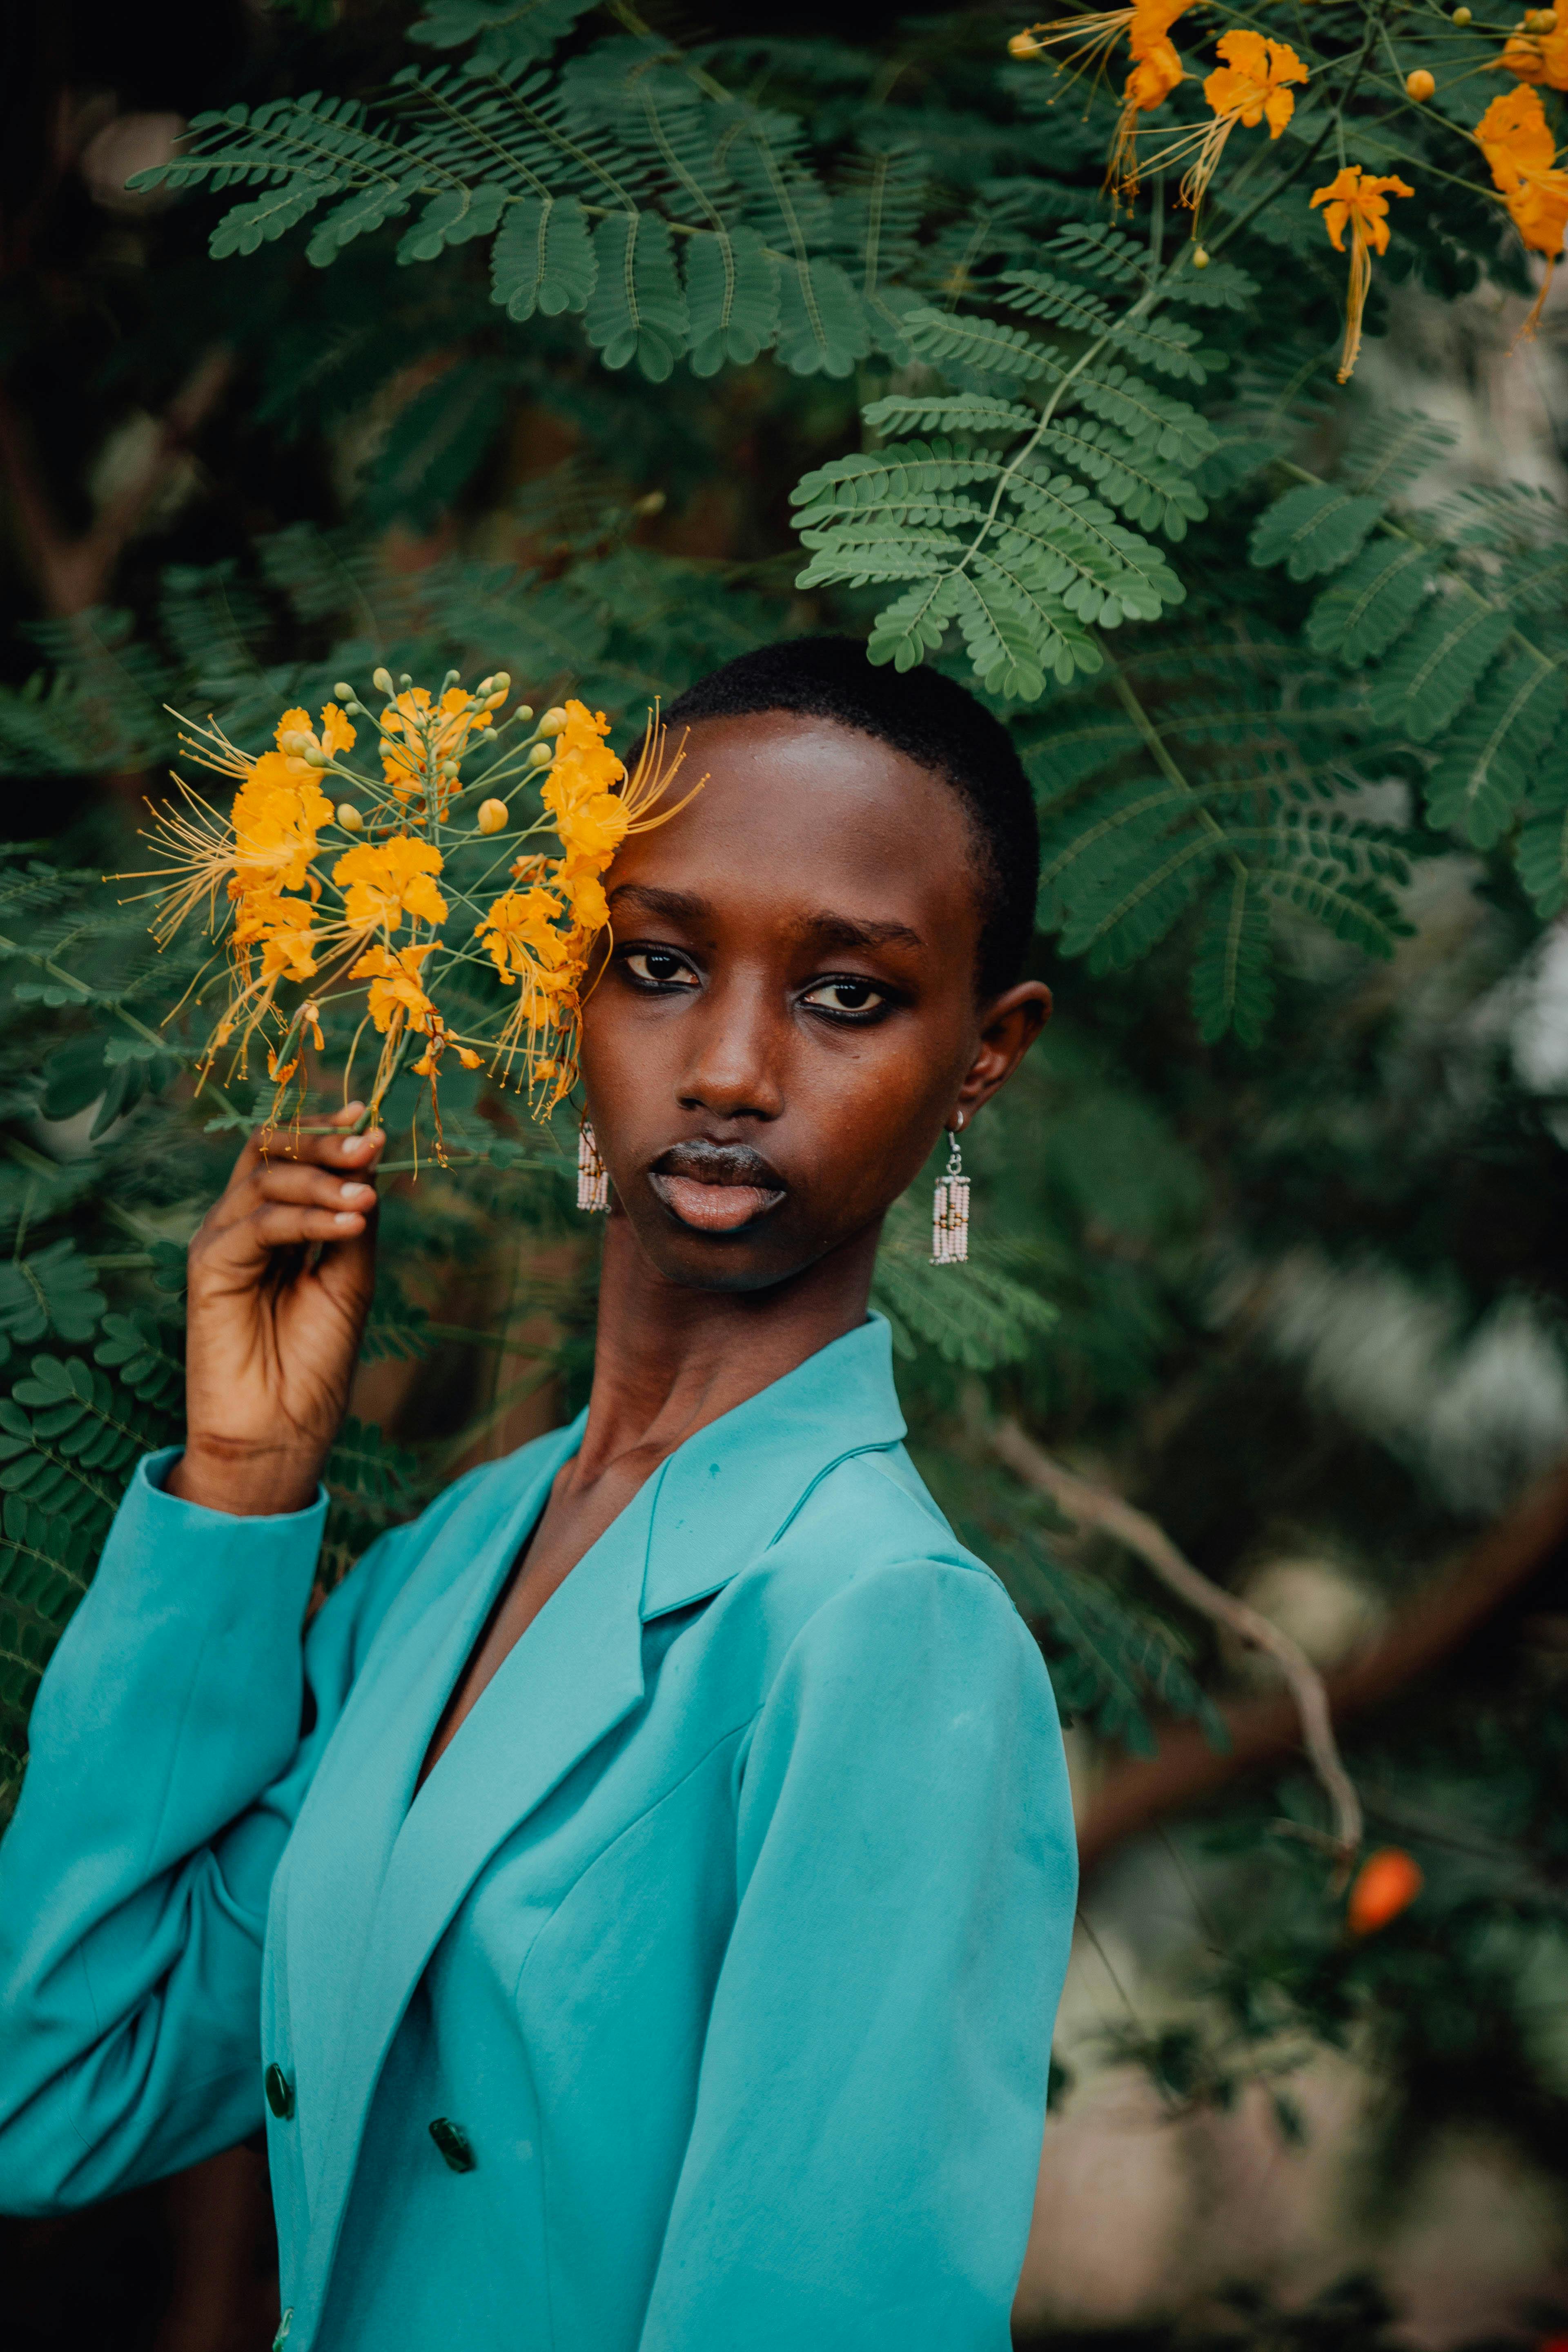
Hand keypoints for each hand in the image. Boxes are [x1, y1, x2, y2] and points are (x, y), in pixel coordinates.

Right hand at [167, 1105, 384, 1516]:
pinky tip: (350, 1224)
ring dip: (325, 1181)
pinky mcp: (207, 1267)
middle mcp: (242, 1225)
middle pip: (270, 1150)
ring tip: (368, 1201)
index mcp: (275, 1225)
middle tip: (371, 1142)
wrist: (282, 1431)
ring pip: (266, 1178)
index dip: (326, 1130)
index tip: (370, 1118)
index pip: (289, 1153)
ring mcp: (220, 1243)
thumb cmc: (316, 1361)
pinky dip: (309, 1217)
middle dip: (323, 1140)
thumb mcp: (351, 1279)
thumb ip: (354, 1219)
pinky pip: (259, 1224)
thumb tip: (371, 1153)